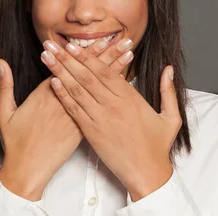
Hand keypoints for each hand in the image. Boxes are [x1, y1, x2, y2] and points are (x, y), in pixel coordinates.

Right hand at [0, 38, 133, 200]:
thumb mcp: (4, 112)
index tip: (96, 37)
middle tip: (123, 39)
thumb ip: (5, 85)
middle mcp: (64, 102)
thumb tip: (0, 61)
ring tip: (128, 53)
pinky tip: (125, 82)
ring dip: (114, 68)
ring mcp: (76, 115)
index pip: (67, 67)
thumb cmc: (15, 142)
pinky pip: (101, 106)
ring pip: (98, 87)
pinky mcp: (83, 128)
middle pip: (88, 73)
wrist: (27, 170)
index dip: (83, 52)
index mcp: (46, 95)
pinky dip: (112, 93)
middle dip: (106, 54)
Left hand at [41, 39, 181, 200]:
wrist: (147, 173)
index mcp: (130, 97)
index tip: (73, 44)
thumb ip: (168, 91)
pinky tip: (52, 83)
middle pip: (85, 75)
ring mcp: (100, 118)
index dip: (87, 56)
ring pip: (76, 90)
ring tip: (46, 58)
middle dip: (67, 58)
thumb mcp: (170, 117)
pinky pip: (74, 110)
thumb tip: (169, 69)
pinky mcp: (91, 132)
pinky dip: (62, 95)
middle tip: (51, 45)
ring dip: (59, 72)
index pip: (104, 70)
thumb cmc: (158, 146)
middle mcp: (113, 105)